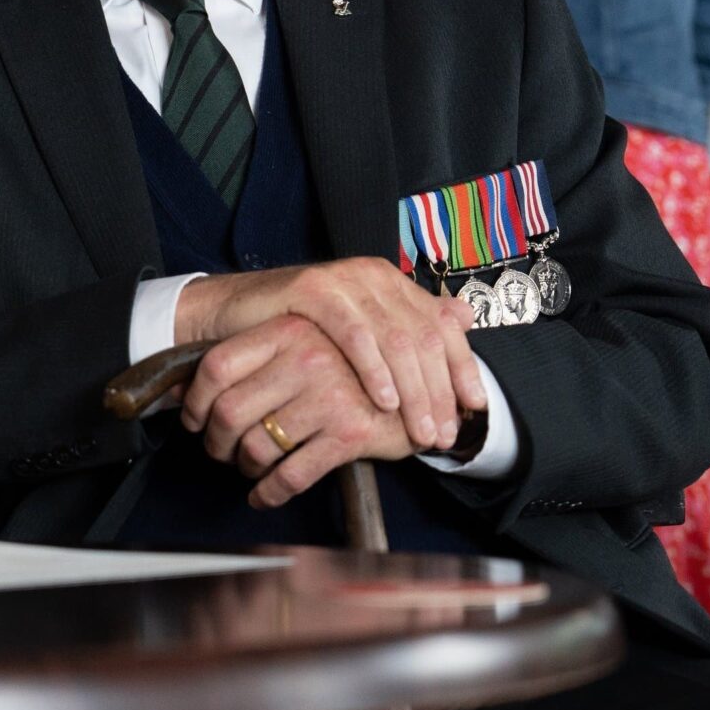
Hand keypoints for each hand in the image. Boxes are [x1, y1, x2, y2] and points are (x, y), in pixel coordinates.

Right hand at [174, 256, 485, 451]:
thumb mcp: (359, 335)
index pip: (442, 327)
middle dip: (438, 392)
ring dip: (413, 390)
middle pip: (424, 337)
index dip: (462, 368)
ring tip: (419, 429)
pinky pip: (354, 333)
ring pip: (395, 339)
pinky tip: (383, 402)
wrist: (235, 316)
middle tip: (442, 434)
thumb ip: (407, 330)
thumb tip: (466, 321)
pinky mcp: (313, 289)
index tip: (474, 409)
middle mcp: (374, 276)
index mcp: (392, 283)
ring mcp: (344, 279)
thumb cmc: (298, 333)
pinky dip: (373, 370)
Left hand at [177, 315, 414, 507]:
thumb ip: (256, 356)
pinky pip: (290, 475)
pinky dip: (269, 493)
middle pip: (229, 411)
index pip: (217, 365)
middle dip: (216, 443)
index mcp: (289, 330)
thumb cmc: (353, 368)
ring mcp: (328, 397)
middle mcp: (306, 359)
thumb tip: (187, 383)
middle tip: (219, 451)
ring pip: (257, 446)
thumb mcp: (304, 344)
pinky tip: (263, 496)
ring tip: (247, 468)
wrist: (420, 386)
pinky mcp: (348, 434)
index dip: (196, 400)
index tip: (195, 418)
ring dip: (244, 468)